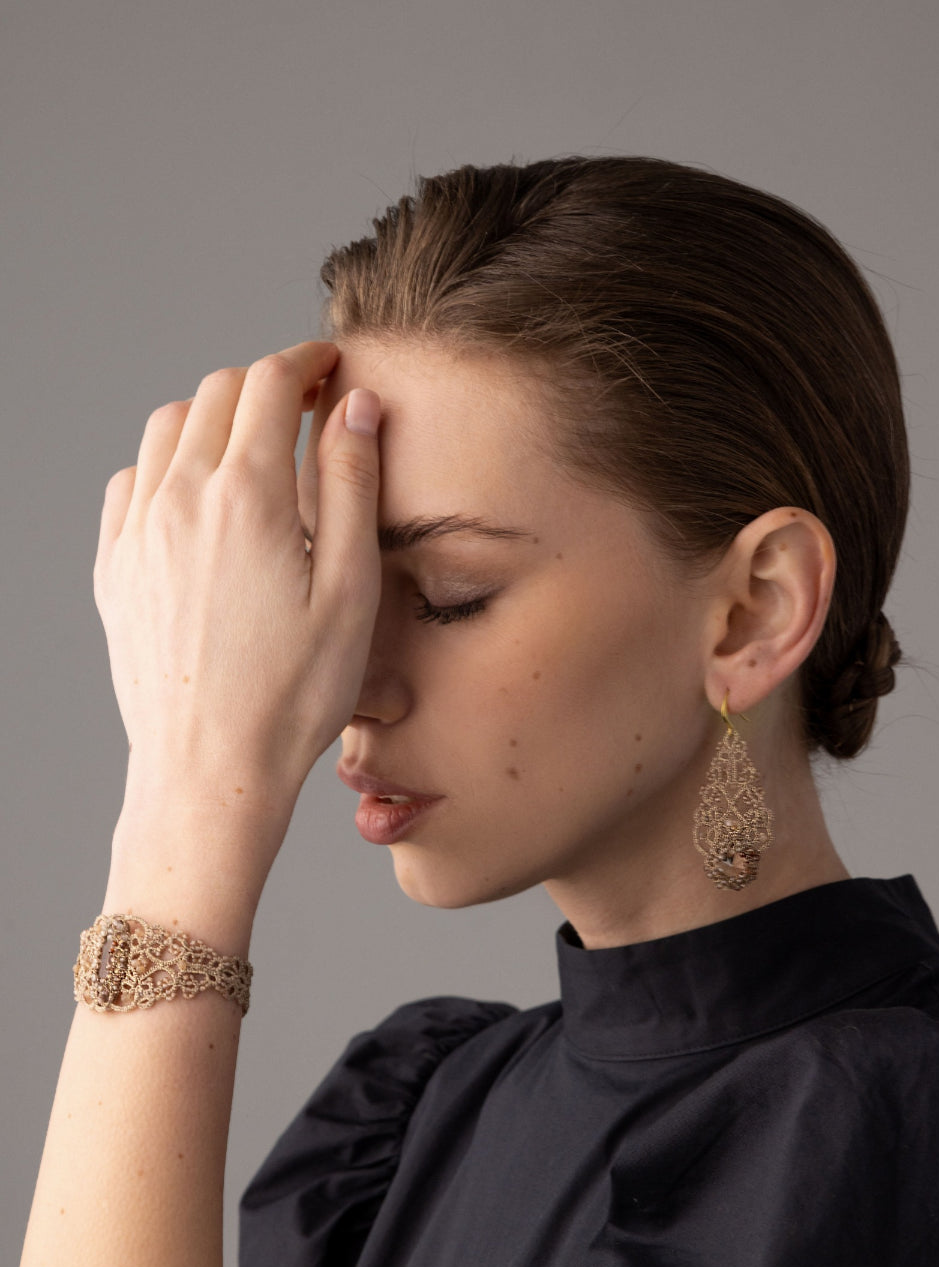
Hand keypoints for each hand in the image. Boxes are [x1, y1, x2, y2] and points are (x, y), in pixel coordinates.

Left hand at [94, 341, 380, 809]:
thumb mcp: (350, 589)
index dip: (305, 361)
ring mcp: (137, 532)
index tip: (329, 365)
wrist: (210, 767)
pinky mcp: (115, 568)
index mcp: (245, 496)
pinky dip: (164, 462)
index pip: (269, 384)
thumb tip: (356, 407)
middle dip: (264, 381)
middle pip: (216, 393)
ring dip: (212, 414)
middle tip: (303, 398)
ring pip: (165, 428)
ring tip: (251, 440)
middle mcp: (179, 498)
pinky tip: (194, 493)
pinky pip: (129, 481)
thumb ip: (350, 486)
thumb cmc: (293, 692)